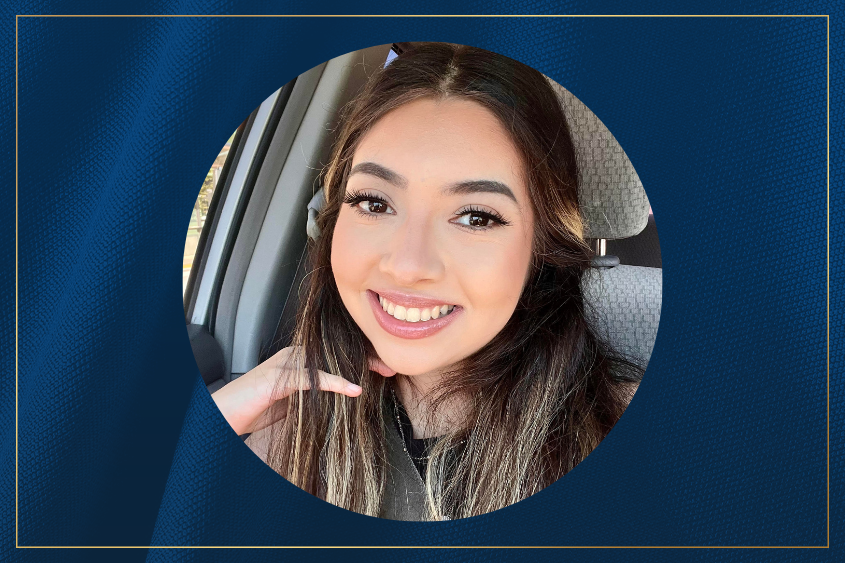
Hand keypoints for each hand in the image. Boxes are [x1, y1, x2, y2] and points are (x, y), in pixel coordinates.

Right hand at [211, 346, 394, 435]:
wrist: (224, 415)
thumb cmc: (257, 409)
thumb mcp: (295, 402)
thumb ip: (316, 395)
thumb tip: (346, 396)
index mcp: (300, 359)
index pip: (337, 353)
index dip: (363, 357)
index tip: (387, 366)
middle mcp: (295, 355)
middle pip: (337, 351)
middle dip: (367, 357)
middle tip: (392, 365)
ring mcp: (286, 364)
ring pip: (328, 360)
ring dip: (357, 365)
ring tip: (382, 370)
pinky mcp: (278, 378)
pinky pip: (312, 378)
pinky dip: (335, 383)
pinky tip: (354, 389)